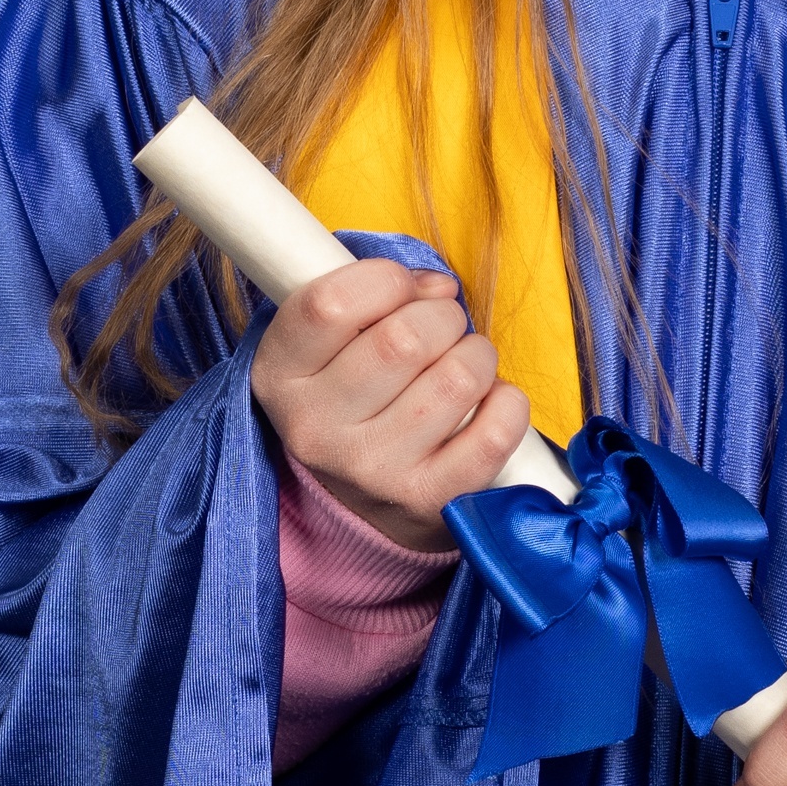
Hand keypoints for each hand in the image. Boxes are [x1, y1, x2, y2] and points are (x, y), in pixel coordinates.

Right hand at [250, 261, 530, 555]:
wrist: (354, 505)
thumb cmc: (352, 398)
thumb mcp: (329, 345)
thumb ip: (373, 298)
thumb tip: (440, 289)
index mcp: (279, 377)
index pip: (331, 305)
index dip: (383, 280)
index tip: (401, 288)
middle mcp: (315, 429)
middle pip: (404, 338)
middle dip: (442, 316)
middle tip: (443, 328)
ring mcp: (371, 471)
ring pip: (457, 378)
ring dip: (477, 356)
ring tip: (465, 364)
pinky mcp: (425, 500)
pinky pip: (493, 434)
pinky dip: (507, 405)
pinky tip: (489, 402)